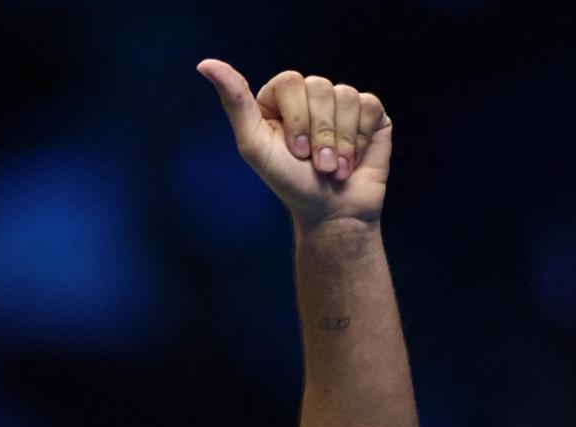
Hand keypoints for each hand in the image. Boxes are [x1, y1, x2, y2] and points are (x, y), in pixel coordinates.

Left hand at [196, 59, 390, 231]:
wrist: (332, 212)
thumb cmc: (290, 183)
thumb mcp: (254, 146)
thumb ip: (234, 102)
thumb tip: (206, 64)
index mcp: (279, 100)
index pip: (290, 81)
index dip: (296, 117)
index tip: (295, 152)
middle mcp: (310, 96)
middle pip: (320, 86)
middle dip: (320, 133)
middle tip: (316, 164)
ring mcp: (341, 103)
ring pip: (346, 96)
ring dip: (341, 141)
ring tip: (334, 168)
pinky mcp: (370, 113)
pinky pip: (369, 105)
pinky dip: (360, 139)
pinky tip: (352, 159)